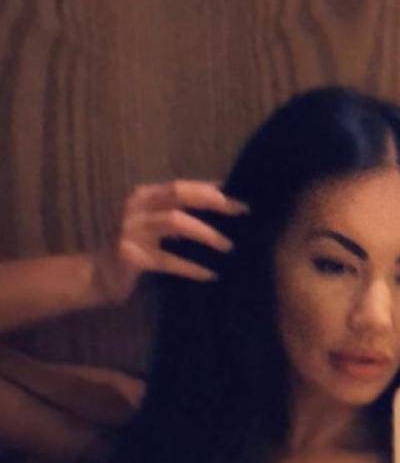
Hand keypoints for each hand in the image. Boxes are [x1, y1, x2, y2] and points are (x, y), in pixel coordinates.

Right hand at [89, 180, 249, 305]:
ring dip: (206, 233)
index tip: (238, 194)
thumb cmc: (132, 251)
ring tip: (228, 246)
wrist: (96, 276)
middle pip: (179, 194)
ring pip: (175, 222)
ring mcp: (132, 230)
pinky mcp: (133, 256)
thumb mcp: (153, 227)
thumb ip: (175, 215)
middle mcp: (137, 207)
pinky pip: (168, 261)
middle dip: (213, 201)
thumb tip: (216, 210)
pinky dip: (191, 268)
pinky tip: (210, 275)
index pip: (182, 185)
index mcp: (144, 196)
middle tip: (240, 211)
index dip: (210, 188)